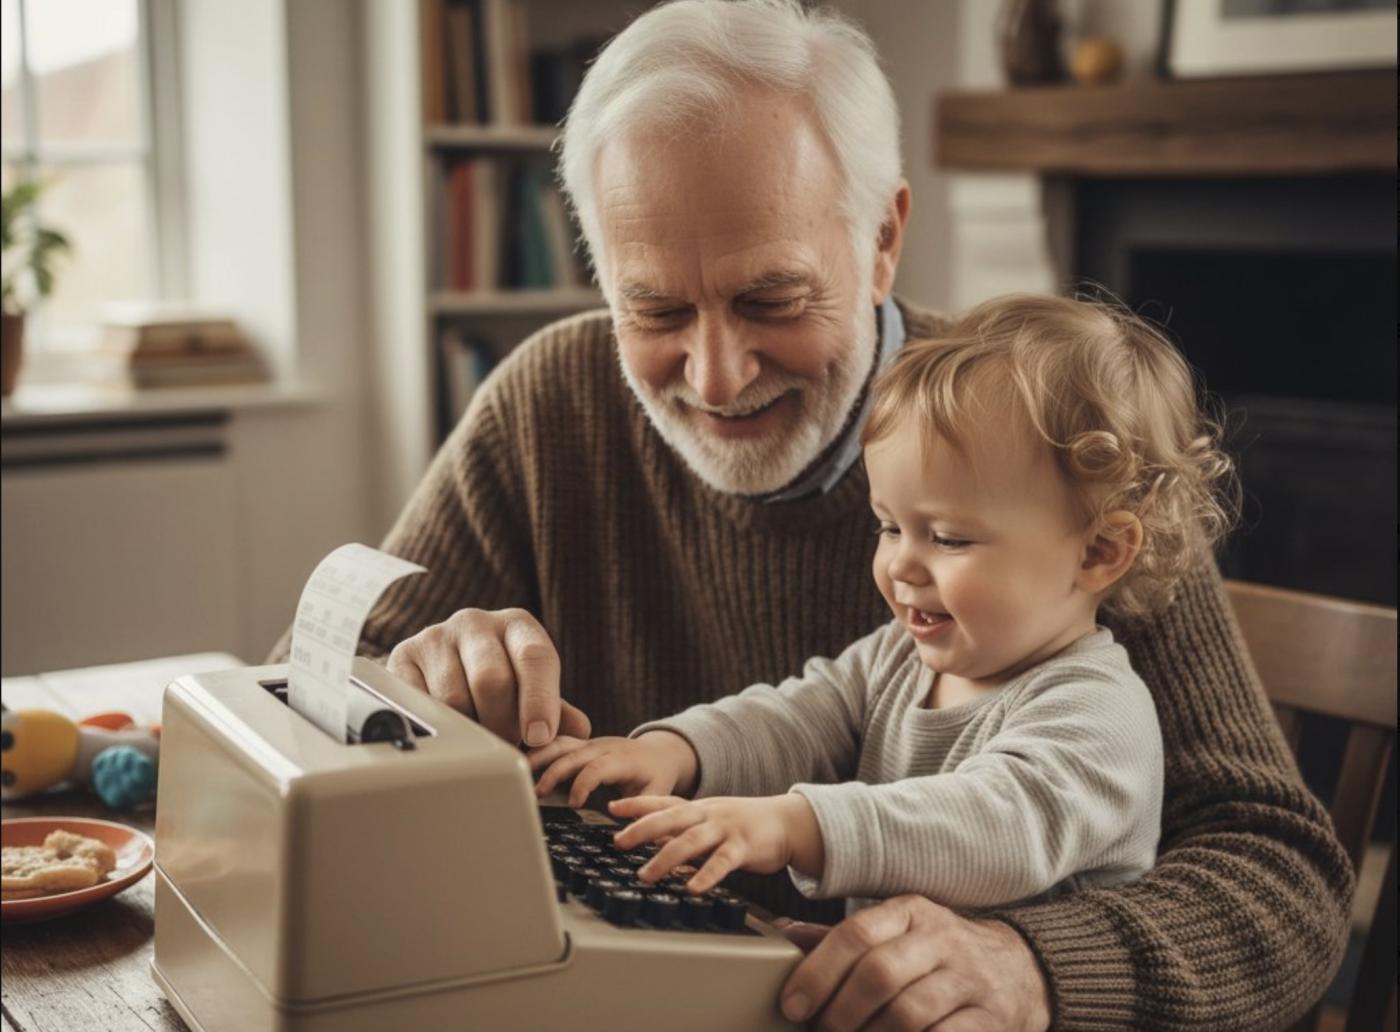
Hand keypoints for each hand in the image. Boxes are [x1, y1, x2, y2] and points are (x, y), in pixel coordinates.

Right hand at [387, 606, 589, 745]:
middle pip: (492, 680)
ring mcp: (435, 637)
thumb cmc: (500, 682)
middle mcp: (475, 623)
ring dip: (469, 731)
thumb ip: (557, 712)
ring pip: (453, 698)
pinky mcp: (401, 657)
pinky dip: (435, 727)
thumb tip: (579, 732)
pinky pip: (418, 704)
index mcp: (517, 626)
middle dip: (503, 724)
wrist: (442, 665)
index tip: (538, 737)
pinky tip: (448, 734)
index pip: (534, 657)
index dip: (539, 701)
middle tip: (506, 747)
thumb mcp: (532, 691)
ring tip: (479, 743)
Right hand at [528, 731, 698, 806]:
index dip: (583, 784)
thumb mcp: (657, 794)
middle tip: (538, 794)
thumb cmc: (657, 777)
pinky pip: (556, 743)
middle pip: (573, 754)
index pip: (598, 767)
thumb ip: (642, 811)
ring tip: (518, 775)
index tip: (574, 805)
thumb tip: (624, 835)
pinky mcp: (579, 745)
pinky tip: (520, 765)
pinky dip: (538, 751)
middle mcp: (603, 747)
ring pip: (560, 743)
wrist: (659, 753)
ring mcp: (589, 743)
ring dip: (539, 758)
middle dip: (554, 772)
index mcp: (623, 759)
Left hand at [610, 793, 823, 894]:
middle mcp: (708, 814)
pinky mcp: (743, 847)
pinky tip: (691, 888)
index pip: (663, 802)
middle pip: (670, 818)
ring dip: (665, 858)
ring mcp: (725, 829)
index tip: (612, 808)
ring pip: (690, 840)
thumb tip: (651, 843)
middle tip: (618, 843)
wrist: (787, 822)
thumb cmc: (744, 826)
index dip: (637, 804)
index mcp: (698, 808)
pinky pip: (722, 861)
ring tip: (645, 876)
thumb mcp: (710, 823)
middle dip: (641, 829)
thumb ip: (683, 832)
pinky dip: (705, 875)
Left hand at [780, 895, 1051, 1031]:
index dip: (817, 972)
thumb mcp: (898, 932)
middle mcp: (941, 939)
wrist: (1021, 970)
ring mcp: (969, 980)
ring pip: (908, 1013)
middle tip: (822, 1030)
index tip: (793, 1005)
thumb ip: (844, 939)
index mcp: (910, 912)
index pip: (856, 934)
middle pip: (880, 974)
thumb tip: (784, 937)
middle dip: (840, 1011)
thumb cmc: (940, 954)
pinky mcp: (991, 1019)